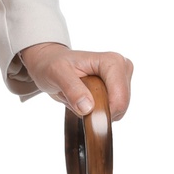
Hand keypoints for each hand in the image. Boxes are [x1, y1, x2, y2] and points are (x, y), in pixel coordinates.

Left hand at [18, 43, 133, 118]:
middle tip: (76, 98)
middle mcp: (123, 67)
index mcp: (112, 61)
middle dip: (97, 110)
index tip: (81, 110)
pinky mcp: (119, 88)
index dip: (103, 112)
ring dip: (95, 111)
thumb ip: (72, 89)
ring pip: (116, 110)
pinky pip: (112, 111)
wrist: (50, 63)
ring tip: (79, 96)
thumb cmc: (53, 64)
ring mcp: (122, 78)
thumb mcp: (56, 74)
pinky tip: (85, 98)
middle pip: (120, 105)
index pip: (119, 97)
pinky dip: (96, 111)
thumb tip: (88, 108)